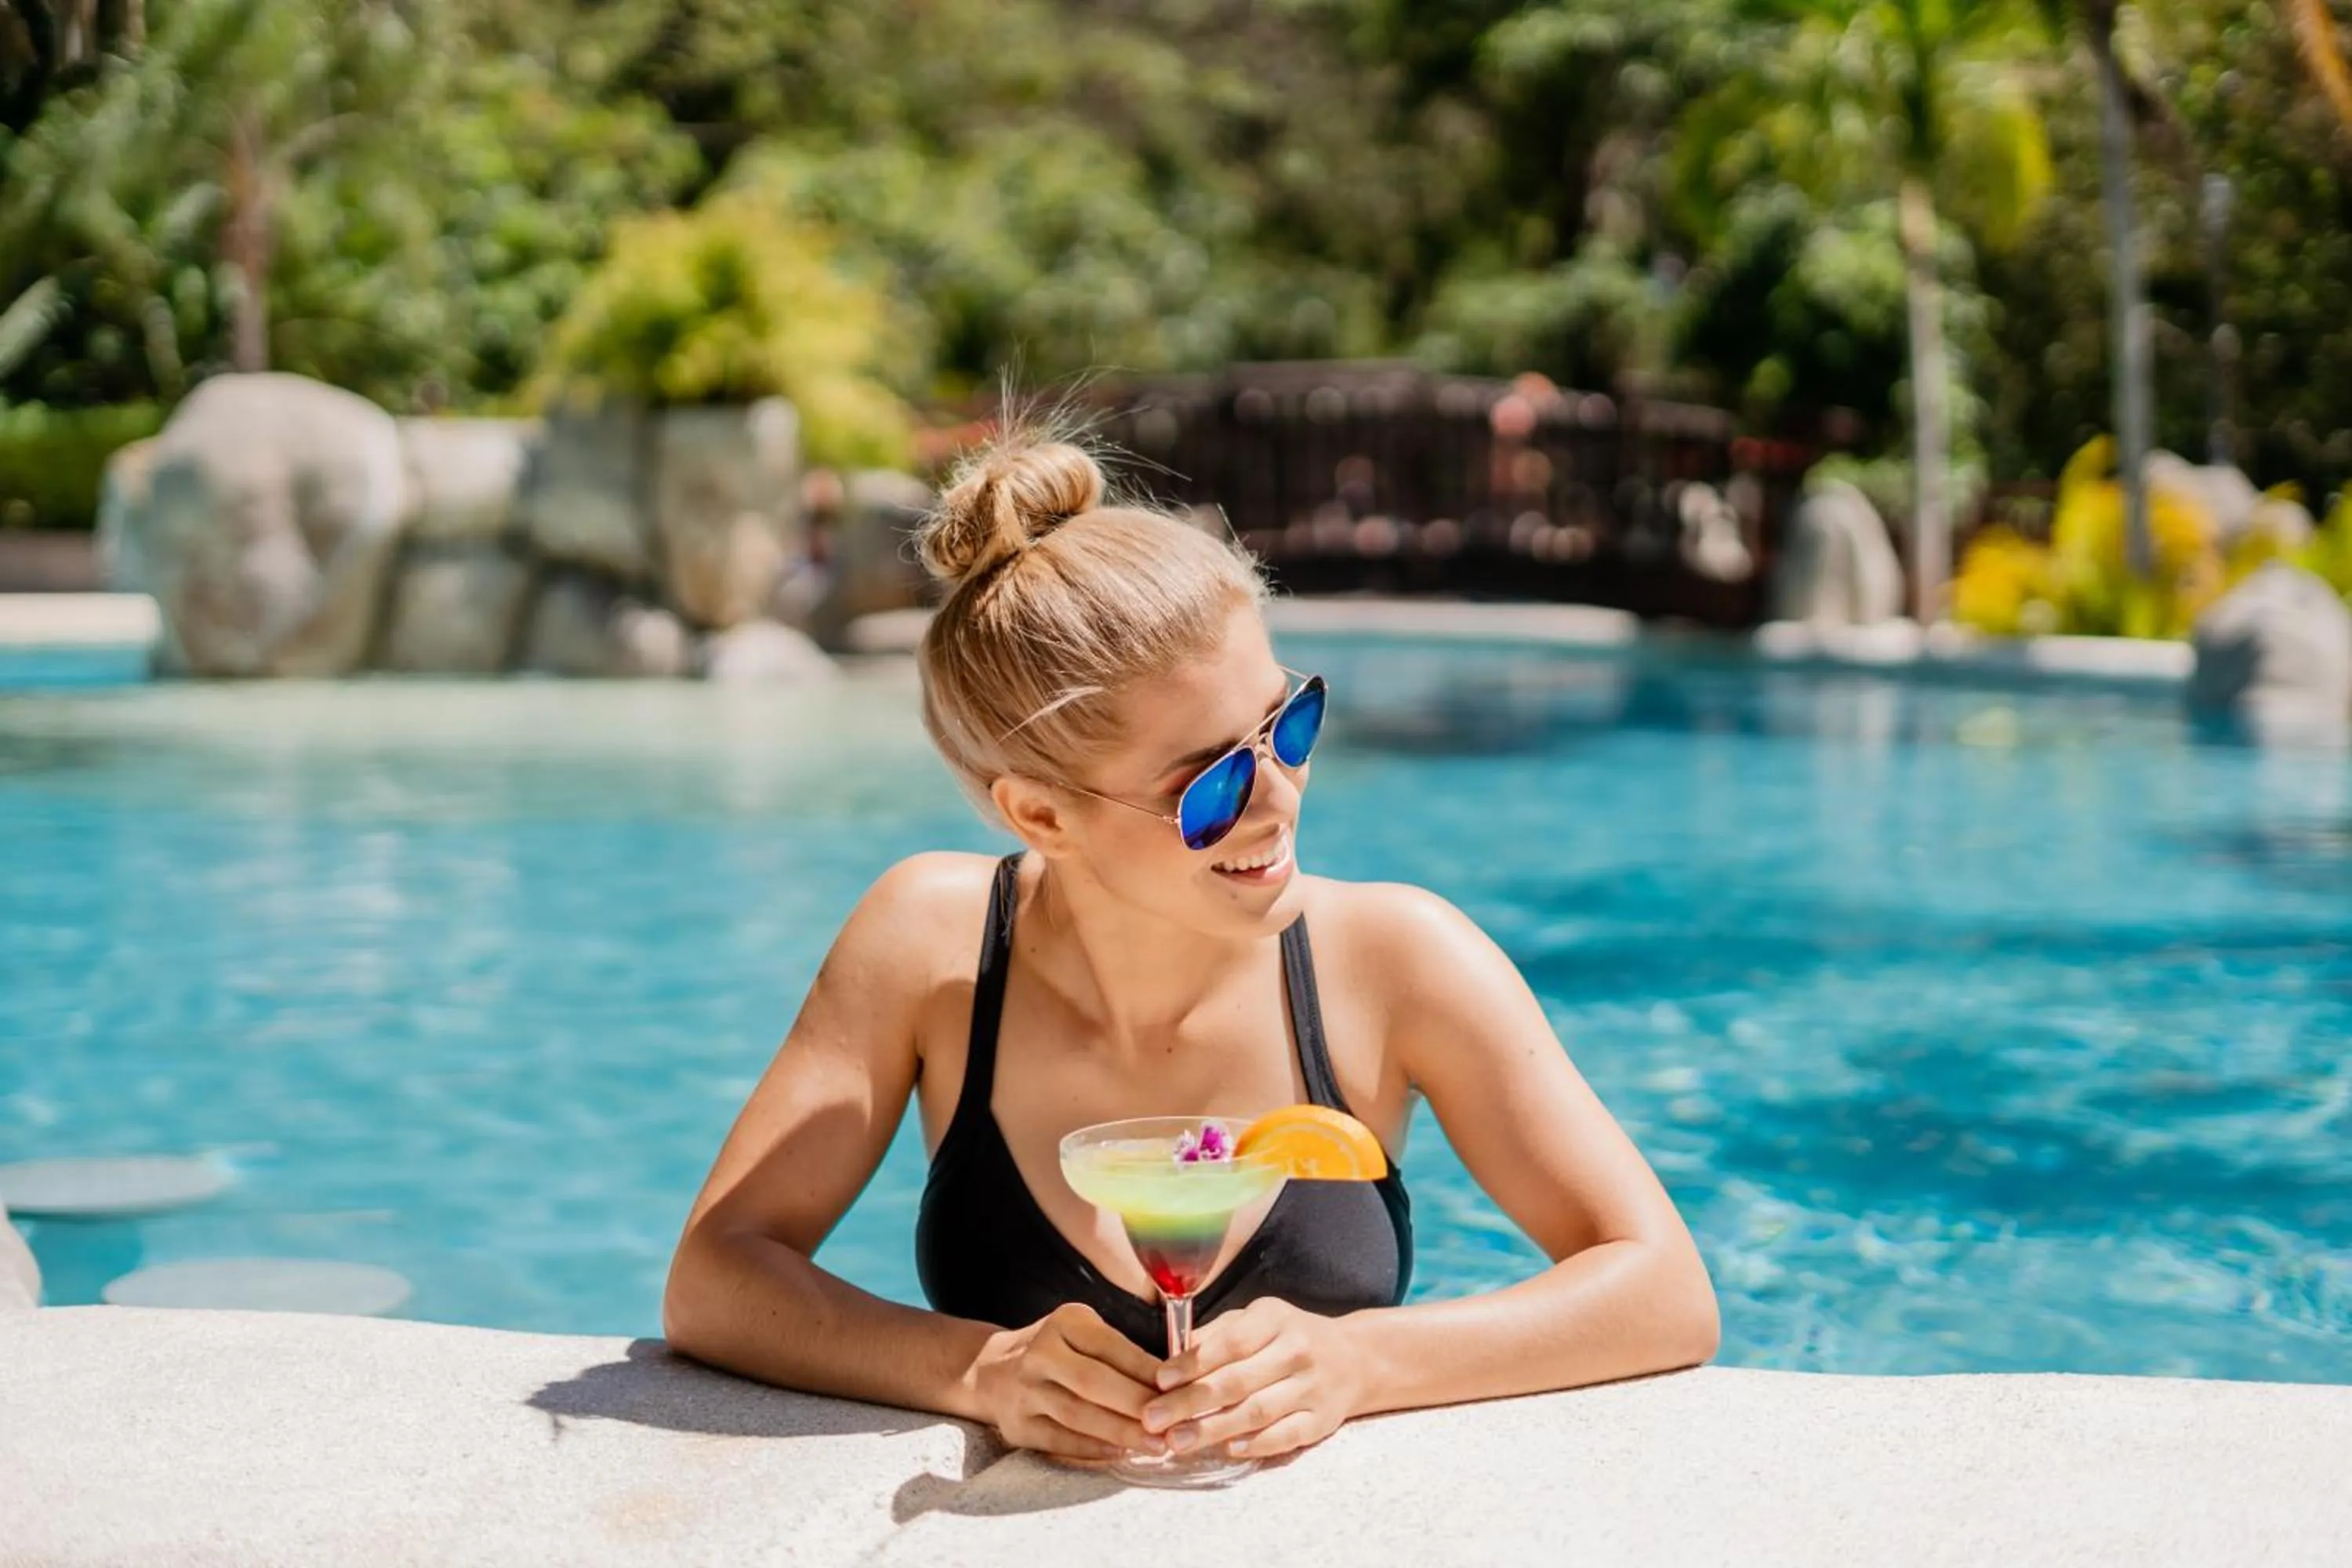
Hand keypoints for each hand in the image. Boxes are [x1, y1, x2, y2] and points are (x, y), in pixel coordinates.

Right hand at [970, 1302, 1167, 1461]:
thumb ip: (1120, 1352)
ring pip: (1078, 1415)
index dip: (1147, 1370)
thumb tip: (1173, 1383)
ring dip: (1121, 1432)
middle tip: (1173, 1424)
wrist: (990, 1371)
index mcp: (1064, 1322)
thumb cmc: (1056, 1352)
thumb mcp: (1083, 1333)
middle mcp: (1040, 1352)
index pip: (1112, 1347)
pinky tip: (1120, 1453)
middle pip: (1094, 1382)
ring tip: (1155, 1446)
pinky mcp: (1017, 1425)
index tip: (1180, 1389)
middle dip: (1137, 1405)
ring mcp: (1024, 1391)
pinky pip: (1060, 1440)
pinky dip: (1092, 1449)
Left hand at [1140, 1297, 1366, 1460]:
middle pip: (1238, 1381)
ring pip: (1258, 1412)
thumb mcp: (1257, 1319)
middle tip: (1153, 1419)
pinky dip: (1256, 1444)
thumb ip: (1217, 1334)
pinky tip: (1228, 1449)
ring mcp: (1312, 1388)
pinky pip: (1286, 1435)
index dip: (1193, 1362)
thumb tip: (1171, 1355)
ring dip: (1213, 1429)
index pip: (1230, 1342)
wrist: (1355, 1358)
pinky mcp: (1322, 1420)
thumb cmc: (1289, 1337)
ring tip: (1176, 1441)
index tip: (1160, 1380)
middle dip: (1190, 1402)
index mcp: (1275, 1320)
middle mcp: (1296, 1351)